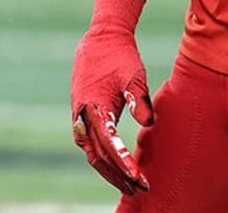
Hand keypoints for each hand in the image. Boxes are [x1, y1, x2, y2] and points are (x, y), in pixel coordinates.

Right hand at [70, 26, 153, 193]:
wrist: (100, 39)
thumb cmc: (120, 57)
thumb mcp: (133, 75)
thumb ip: (139, 99)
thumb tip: (148, 124)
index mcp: (93, 107)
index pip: (109, 145)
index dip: (124, 165)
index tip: (139, 179)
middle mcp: (82, 116)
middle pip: (99, 156)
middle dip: (119, 175)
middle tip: (140, 189)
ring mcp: (79, 117)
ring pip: (93, 153)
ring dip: (110, 171)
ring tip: (130, 185)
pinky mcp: (82, 116)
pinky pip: (91, 144)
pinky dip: (104, 159)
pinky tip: (118, 167)